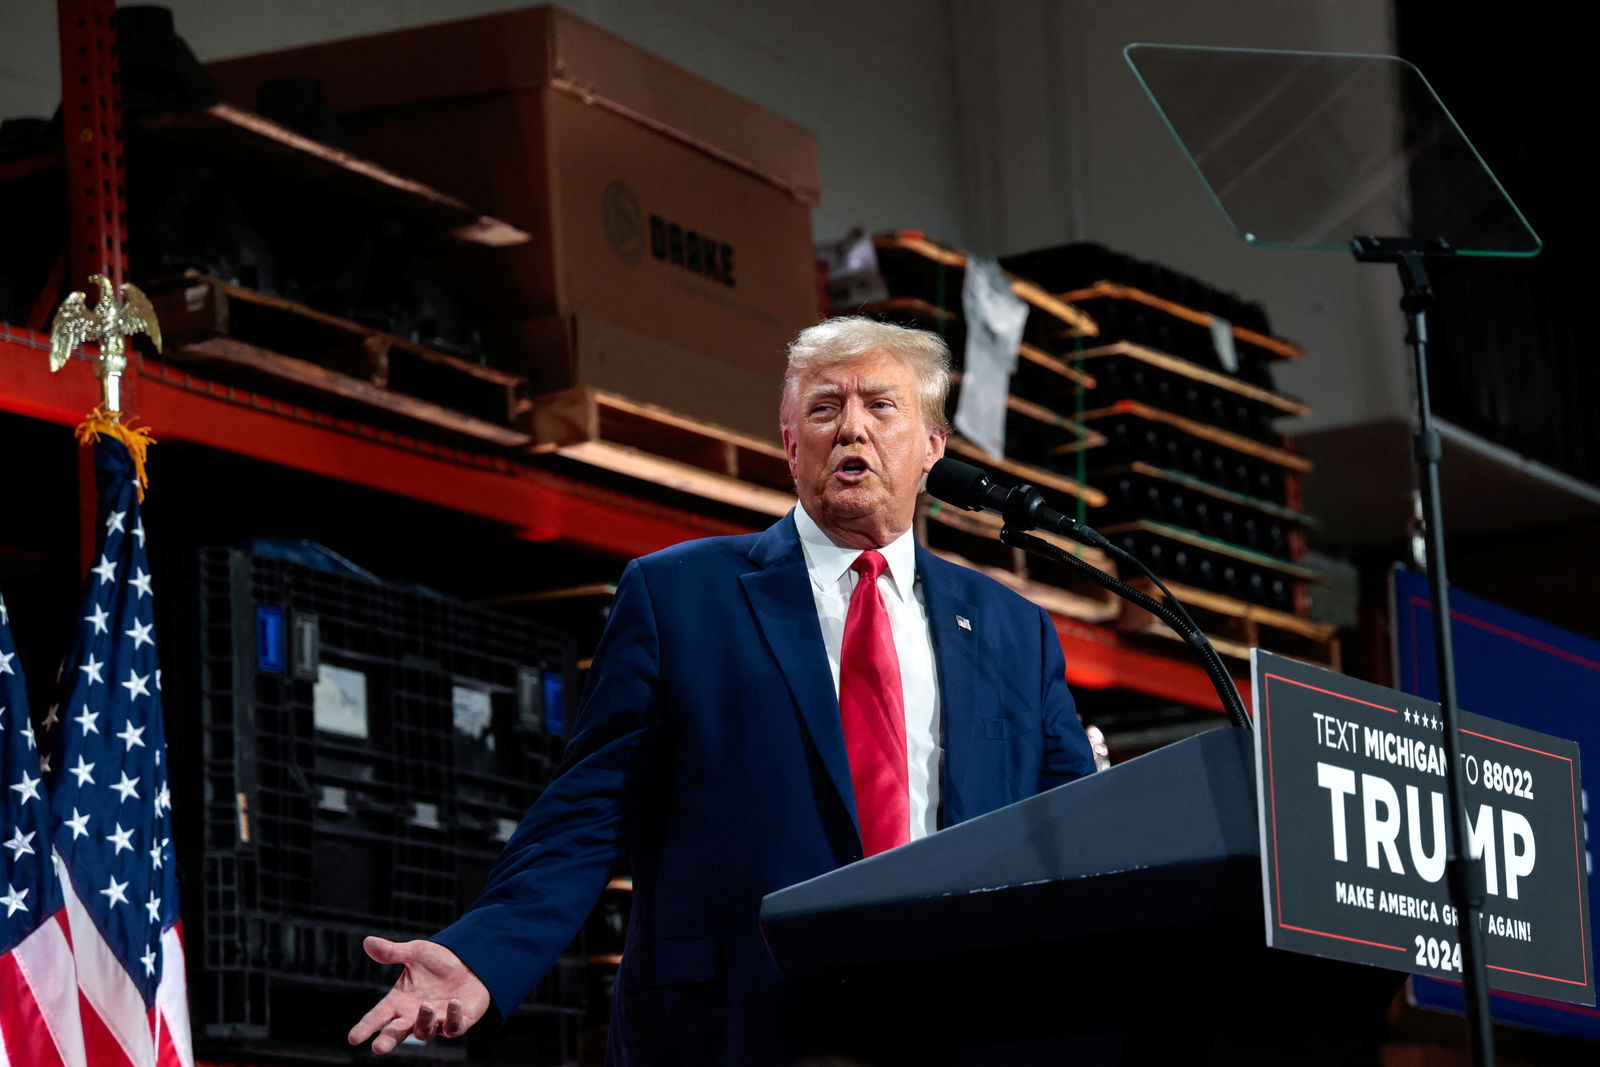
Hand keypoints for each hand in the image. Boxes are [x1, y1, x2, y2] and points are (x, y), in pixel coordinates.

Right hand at [347, 937, 491, 1053]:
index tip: (353, 1038)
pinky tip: (453, 1003)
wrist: (468, 960)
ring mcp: (436, 1022)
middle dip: (387, 1040)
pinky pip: (454, 1027)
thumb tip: (367, 941)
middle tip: (378, 1047)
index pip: (378, 1017)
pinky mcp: (459, 1022)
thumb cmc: (437, 961)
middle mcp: (414, 1016)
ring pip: (424, 1031)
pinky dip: (453, 1018)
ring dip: (423, 1021)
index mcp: (399, 1002)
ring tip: (424, 1006)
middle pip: (397, 1033)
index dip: (365, 1027)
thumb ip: (392, 952)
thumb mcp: (414, 953)